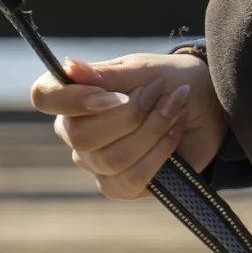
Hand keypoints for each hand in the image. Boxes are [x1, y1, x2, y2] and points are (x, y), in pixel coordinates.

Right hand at [30, 50, 224, 198]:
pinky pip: (130, 180)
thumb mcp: (143, 70)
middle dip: (132, 115)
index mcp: (73, 96)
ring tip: (175, 109)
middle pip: (82, 135)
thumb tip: (68, 66)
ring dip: (152, 131)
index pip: (44, 96)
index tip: (114, 94)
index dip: (73, 98)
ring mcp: (96, 163)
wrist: (207, 104)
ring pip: (111, 159)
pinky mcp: (122, 186)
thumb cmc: (170, 80)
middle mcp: (77, 132)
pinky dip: (159, 154)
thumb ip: (106, 75)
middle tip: (160, 93)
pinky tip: (174, 134)